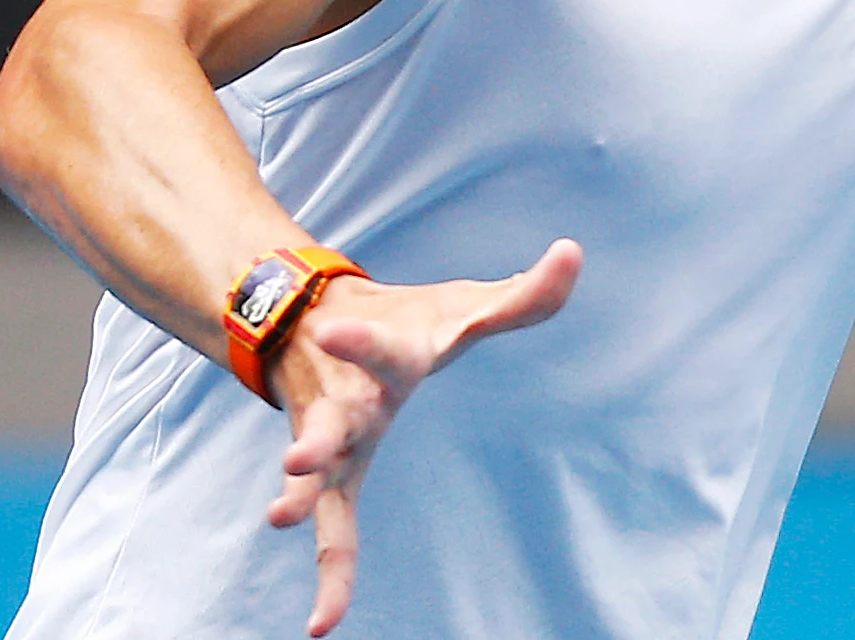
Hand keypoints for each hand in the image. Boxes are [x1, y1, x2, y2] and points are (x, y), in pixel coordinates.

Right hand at [264, 238, 583, 635]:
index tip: (333, 333)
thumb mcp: (461, 306)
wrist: (314, 324)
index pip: (377, 346)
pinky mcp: (334, 477)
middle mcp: (349, 399)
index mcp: (384, 354)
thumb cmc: (404, 320)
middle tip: (297, 457)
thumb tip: (574, 252)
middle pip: (332, 418)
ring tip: (280, 516)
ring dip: (302, 494)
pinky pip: (335, 533)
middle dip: (315, 437)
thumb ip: (522, 295)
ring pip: (317, 473)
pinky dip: (333, 578)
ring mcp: (334, 440)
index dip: (360, 340)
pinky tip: (324, 627)